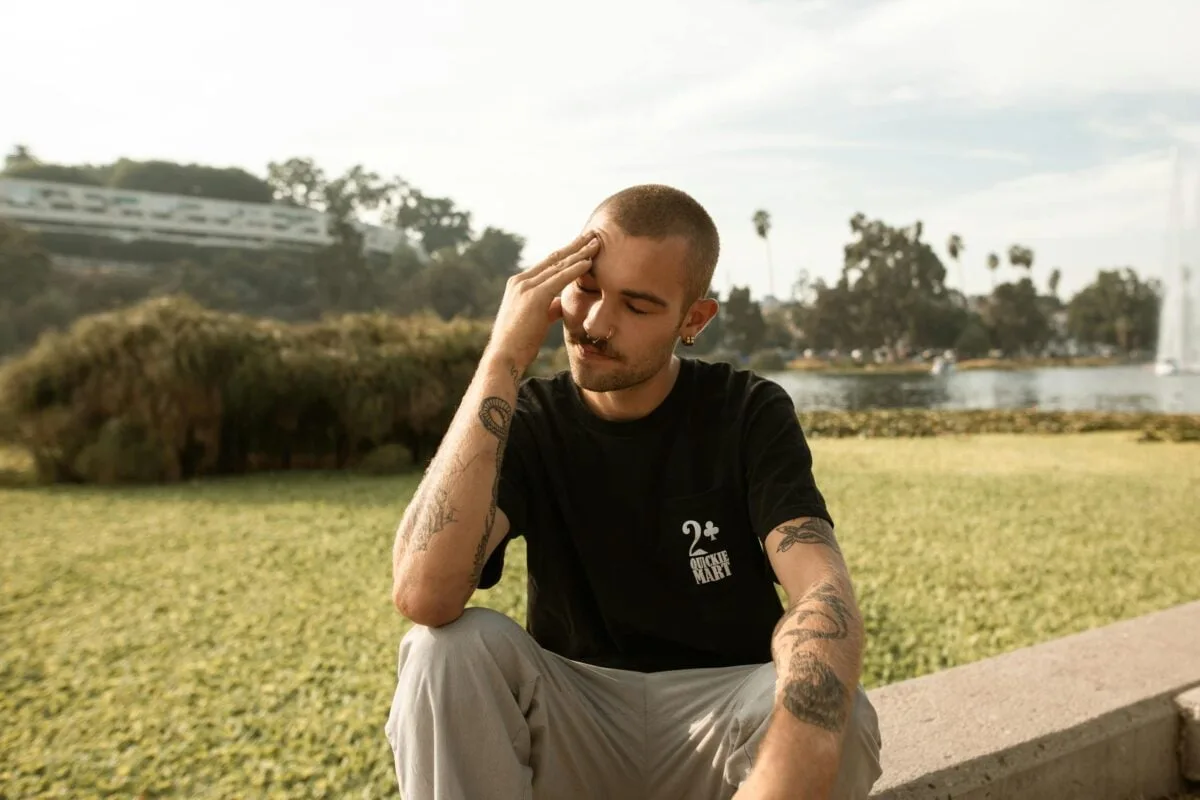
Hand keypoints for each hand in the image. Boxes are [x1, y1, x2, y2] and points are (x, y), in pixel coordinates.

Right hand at [486, 231, 599, 369]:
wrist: (505, 356)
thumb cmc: (520, 343)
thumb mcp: (537, 320)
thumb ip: (548, 308)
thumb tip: (561, 304)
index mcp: (519, 285)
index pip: (548, 264)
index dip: (567, 254)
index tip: (582, 246)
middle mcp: (521, 281)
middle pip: (554, 258)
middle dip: (575, 246)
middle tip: (592, 235)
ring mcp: (525, 286)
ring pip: (558, 265)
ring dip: (579, 253)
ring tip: (596, 243)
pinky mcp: (534, 296)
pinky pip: (559, 278)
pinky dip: (575, 269)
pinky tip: (589, 261)